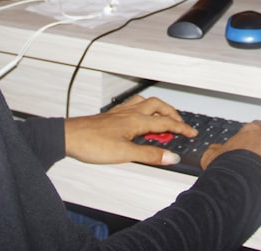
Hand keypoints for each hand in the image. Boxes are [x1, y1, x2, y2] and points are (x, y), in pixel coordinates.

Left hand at [63, 95, 197, 165]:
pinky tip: (139, 119)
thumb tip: (172, 157)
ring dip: (158, 108)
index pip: (165, 123)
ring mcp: (120, 113)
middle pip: (158, 106)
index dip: (181, 128)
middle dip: (172, 113)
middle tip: (180, 124)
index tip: (192, 133)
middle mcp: (130, 113)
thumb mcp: (125, 153)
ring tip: (163, 119)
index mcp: (136, 120)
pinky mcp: (111, 116)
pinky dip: (143, 110)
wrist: (69, 136)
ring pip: (145, 103)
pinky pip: (133, 106)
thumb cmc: (92, 143)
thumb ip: (150, 154)